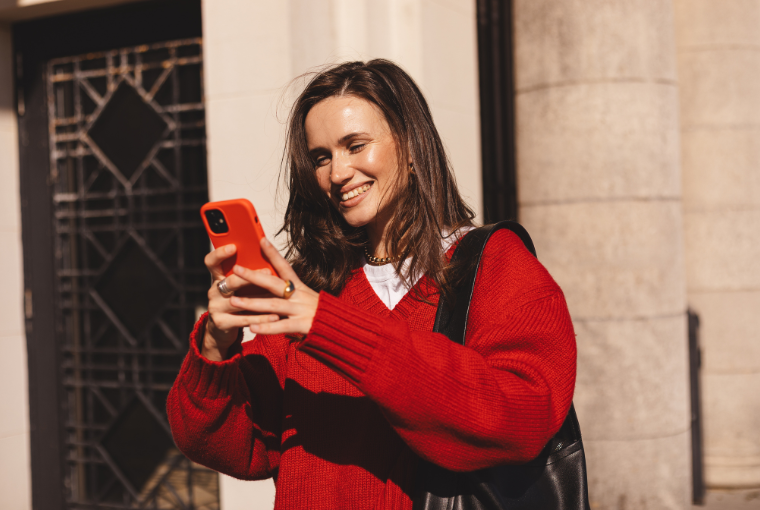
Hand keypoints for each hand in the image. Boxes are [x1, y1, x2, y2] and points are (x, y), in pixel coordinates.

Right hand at [202, 244, 279, 360]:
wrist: (224, 329)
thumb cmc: (239, 300)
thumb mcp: (241, 286)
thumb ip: (250, 273)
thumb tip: (270, 257)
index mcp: (218, 277)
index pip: (212, 261)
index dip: (219, 253)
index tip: (233, 246)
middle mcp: (213, 291)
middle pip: (230, 281)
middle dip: (249, 277)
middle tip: (268, 272)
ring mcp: (215, 308)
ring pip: (238, 301)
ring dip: (260, 299)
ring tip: (277, 296)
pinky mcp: (221, 323)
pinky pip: (243, 319)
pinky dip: (261, 318)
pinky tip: (275, 316)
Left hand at [228, 238, 319, 336]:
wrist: (341, 327)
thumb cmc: (320, 312)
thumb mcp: (306, 297)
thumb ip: (289, 291)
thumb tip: (268, 282)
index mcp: (300, 287)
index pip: (284, 266)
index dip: (273, 253)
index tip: (261, 240)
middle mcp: (300, 296)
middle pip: (274, 283)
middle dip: (253, 276)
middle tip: (236, 270)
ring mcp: (301, 310)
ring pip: (273, 305)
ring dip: (252, 302)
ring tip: (233, 300)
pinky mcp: (303, 325)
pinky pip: (281, 326)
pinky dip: (266, 327)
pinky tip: (251, 328)